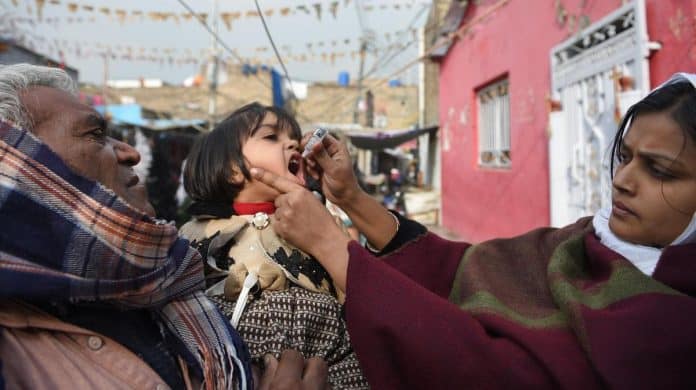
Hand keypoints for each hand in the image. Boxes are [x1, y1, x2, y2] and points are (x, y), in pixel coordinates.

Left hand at [251, 167, 350, 289]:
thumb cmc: (322, 220)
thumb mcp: (313, 200)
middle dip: (285, 205)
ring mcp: (285, 215)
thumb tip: (284, 197)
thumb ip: (297, 195)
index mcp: (300, 192)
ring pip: (277, 212)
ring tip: (298, 223)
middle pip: (278, 200)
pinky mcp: (281, 228)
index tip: (253, 171)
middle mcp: (290, 201)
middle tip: (299, 214)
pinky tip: (294, 229)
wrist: (326, 239)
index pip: (279, 182)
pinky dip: (283, 227)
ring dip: (284, 217)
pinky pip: (276, 223)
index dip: (264, 176)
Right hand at [254, 350, 329, 389]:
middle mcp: (311, 388)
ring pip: (327, 379)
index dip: (287, 360)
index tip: (281, 367)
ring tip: (306, 388)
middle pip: (318, 363)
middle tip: (297, 377)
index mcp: (287, 386)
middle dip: (309, 366)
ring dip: (318, 381)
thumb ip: (265, 381)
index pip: (293, 355)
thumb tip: (268, 359)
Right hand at [302, 133, 361, 207]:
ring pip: (308, 154)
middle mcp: (329, 151)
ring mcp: (323, 159)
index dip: (311, 138)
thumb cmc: (344, 183)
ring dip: (309, 162)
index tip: (305, 145)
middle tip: (309, 159)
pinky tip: (316, 177)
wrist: (344, 198)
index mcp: (336, 147)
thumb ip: (322, 156)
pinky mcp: (318, 167)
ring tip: (315, 170)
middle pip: (312, 143)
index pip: (321, 135)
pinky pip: (308, 164)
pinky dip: (309, 170)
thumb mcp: (333, 169)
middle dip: (308, 151)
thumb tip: (315, 142)